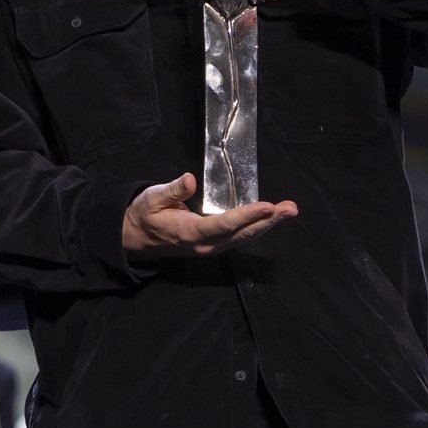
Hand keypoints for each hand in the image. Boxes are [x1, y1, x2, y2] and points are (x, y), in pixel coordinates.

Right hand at [123, 171, 296, 256]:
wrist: (137, 239)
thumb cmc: (144, 215)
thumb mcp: (151, 199)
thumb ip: (172, 191)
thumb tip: (190, 179)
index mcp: (189, 232)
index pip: (224, 224)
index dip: (247, 215)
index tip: (267, 206)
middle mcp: (205, 244)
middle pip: (242, 234)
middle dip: (268, 221)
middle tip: (290, 208)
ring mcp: (211, 247)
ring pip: (244, 237)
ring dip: (268, 224)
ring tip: (288, 211)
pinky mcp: (214, 245)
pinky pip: (239, 237)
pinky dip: (257, 227)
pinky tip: (270, 218)